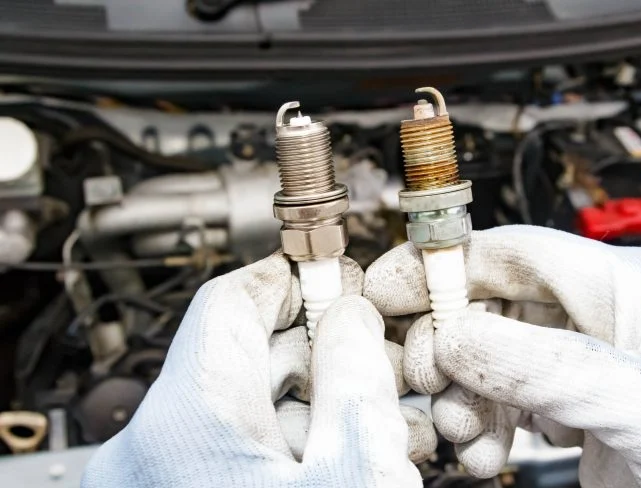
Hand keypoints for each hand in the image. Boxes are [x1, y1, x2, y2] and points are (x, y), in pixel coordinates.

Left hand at [83, 253, 433, 486]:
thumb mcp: (354, 472)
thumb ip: (355, 380)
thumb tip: (351, 318)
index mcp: (183, 428)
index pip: (230, 297)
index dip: (294, 273)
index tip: (337, 272)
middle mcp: (154, 450)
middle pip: (245, 352)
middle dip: (324, 346)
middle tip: (379, 354)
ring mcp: (164, 477)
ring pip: (249, 404)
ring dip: (319, 399)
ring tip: (380, 416)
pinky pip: (241, 446)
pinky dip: (295, 440)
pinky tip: (346, 453)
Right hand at [364, 226, 640, 487]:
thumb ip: (552, 367)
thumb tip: (458, 336)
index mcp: (631, 288)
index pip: (518, 252)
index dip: (446, 263)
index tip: (389, 286)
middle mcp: (605, 321)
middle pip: (495, 306)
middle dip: (447, 345)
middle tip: (420, 378)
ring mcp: (589, 369)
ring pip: (493, 360)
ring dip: (461, 395)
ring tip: (459, 432)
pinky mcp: (581, 413)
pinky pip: (510, 404)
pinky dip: (484, 426)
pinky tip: (482, 453)